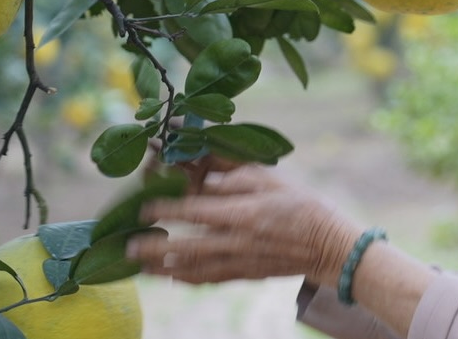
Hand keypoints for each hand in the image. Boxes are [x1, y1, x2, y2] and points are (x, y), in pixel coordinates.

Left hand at [127, 160, 362, 284]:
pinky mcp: (246, 275)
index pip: (195, 211)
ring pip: (192, 268)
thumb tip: (207, 176)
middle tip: (128, 247)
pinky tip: (173, 277)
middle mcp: (237, 241)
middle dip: (154, 247)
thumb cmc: (304, 206)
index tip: (144, 209)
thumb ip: (237, 176)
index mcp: (243, 212)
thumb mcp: (273, 180)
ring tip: (140, 266)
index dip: (166, 210)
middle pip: (185, 246)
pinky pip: (210, 279)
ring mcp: (240, 262)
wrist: (329, 245)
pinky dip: (188, 279)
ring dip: (163, 268)